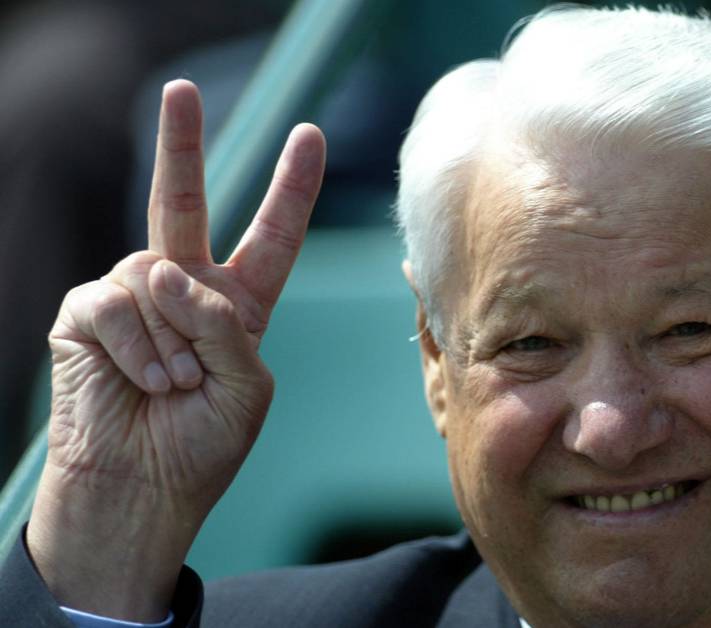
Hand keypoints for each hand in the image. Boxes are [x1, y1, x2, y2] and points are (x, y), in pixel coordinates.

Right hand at [25, 80, 325, 621]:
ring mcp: (131, 298)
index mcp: (237, 306)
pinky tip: (145, 382)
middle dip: (182, 145)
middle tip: (181, 89)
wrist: (142, 492)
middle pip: (183, 203)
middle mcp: (184, 290)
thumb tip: (162, 268)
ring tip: (175, 387)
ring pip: (157, 276)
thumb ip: (223, 322)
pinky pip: (117, 304)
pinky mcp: (84, 315)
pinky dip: (139, 348)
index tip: (311, 136)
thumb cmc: (202, 446)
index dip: (291, 189)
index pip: (271, 236)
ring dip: (174, 340)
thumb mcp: (246, 386)